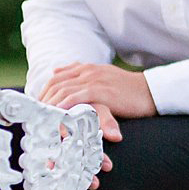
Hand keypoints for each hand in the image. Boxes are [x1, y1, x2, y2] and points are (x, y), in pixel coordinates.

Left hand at [41, 63, 156, 136]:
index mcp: (87, 69)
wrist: (151, 91)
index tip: (38, 109)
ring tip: (43, 120)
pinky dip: (65, 107)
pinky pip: (78, 98)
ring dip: (51, 106)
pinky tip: (58, 115)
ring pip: (64, 91)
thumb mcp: (104, 78)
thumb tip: (59, 72)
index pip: (56, 78)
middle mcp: (88, 72)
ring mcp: (94, 80)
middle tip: (36, 118)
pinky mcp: (102, 90)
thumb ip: (83, 75)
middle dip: (43, 101)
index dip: (44, 93)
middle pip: (56, 84)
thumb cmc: (130, 90)